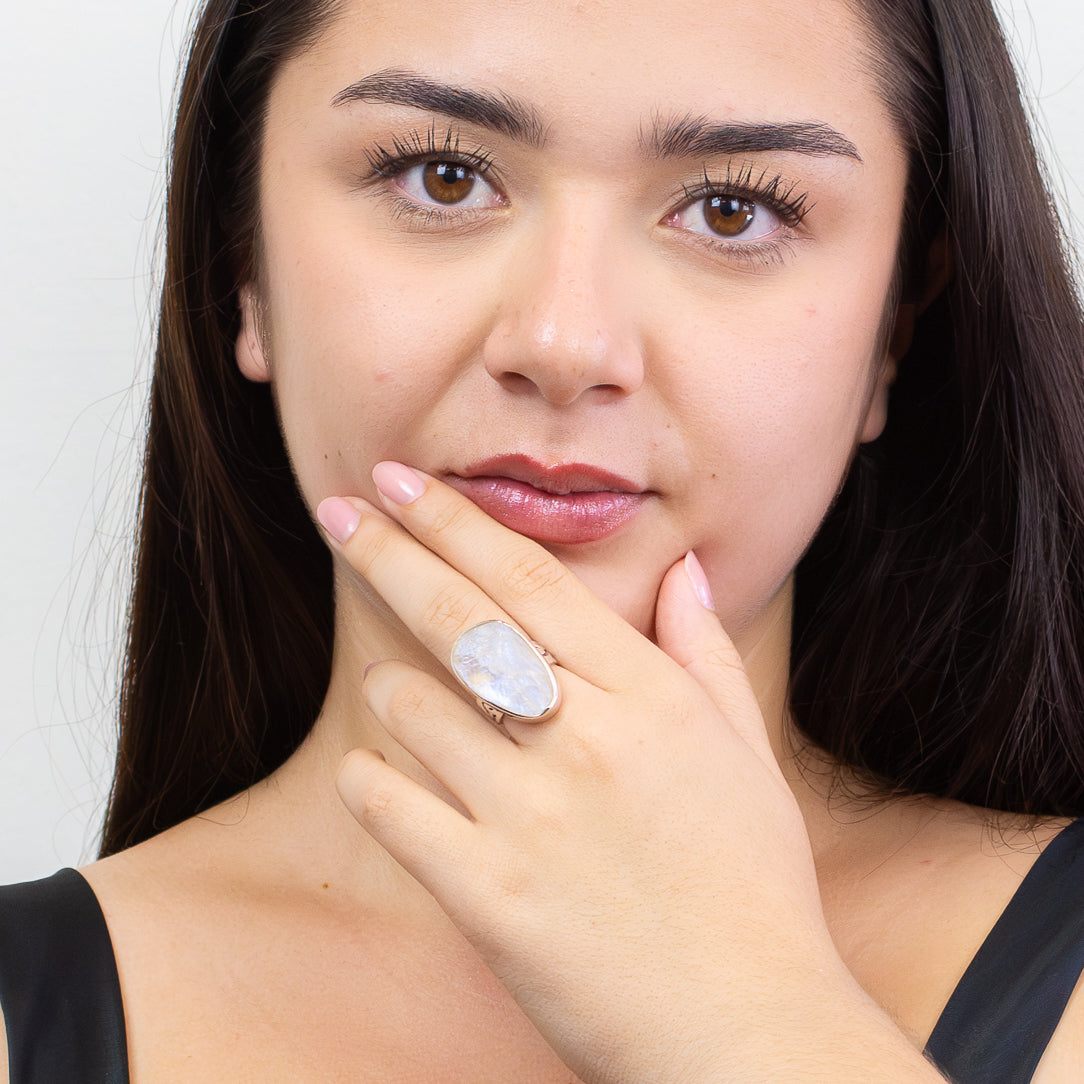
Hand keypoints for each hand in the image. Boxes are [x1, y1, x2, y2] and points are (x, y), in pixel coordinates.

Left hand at [323, 463, 933, 1082]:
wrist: (748, 1025)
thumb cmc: (754, 885)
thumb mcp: (745, 753)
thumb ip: (704, 651)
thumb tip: (684, 569)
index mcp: (647, 696)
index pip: (528, 579)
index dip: (452, 520)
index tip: (398, 481)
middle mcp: (586, 738)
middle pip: (460, 618)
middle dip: (387, 551)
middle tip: (337, 510)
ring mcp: (532, 815)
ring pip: (413, 708)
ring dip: (390, 687)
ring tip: (394, 686)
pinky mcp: (489, 893)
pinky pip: (391, 809)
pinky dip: (370, 780)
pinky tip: (375, 772)